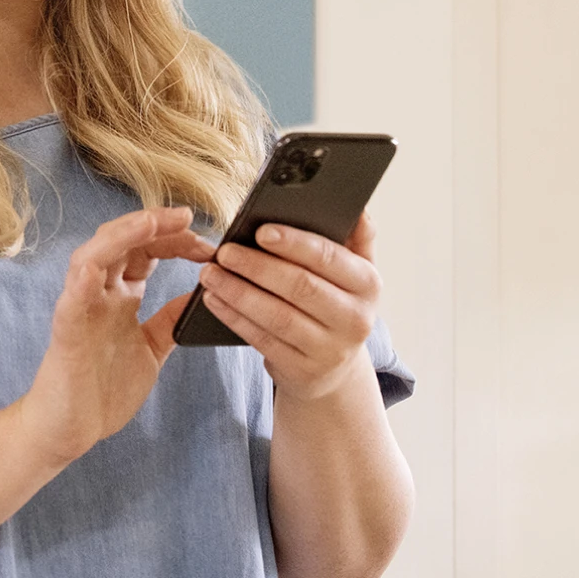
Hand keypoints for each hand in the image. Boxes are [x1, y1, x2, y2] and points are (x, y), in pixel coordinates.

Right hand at [17, 206, 213, 468]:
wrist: (69, 431)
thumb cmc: (103, 391)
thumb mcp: (152, 349)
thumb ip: (169, 320)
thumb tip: (199, 294)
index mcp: (120, 297)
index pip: (147, 251)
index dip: (175, 241)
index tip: (207, 245)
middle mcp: (100, 294)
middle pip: (124, 242)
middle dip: (155, 225)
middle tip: (187, 220)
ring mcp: (81, 308)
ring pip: (96, 254)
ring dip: (123, 234)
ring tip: (152, 222)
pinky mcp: (66, 330)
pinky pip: (71, 296)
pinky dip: (83, 276)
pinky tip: (96, 266)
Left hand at [197, 210, 382, 401]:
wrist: (335, 366)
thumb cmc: (336, 301)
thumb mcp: (354, 271)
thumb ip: (356, 237)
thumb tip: (357, 207)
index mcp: (368, 284)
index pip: (329, 258)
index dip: (294, 244)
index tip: (261, 231)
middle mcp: (355, 319)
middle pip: (301, 287)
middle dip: (257, 266)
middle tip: (224, 251)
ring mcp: (329, 349)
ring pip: (278, 316)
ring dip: (238, 292)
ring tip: (211, 274)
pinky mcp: (302, 370)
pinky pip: (262, 340)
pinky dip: (234, 318)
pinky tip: (214, 300)